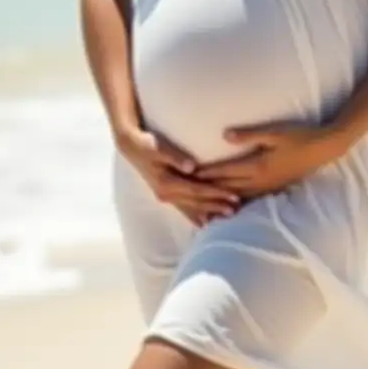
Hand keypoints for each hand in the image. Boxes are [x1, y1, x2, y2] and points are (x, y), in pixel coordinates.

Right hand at [114, 125, 239, 225]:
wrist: (131, 147)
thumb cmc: (147, 144)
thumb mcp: (159, 147)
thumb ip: (175, 157)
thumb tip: (192, 167)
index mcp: (167, 183)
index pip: (197, 190)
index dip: (216, 194)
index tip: (233, 196)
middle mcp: (166, 194)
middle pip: (197, 202)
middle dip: (217, 206)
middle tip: (236, 210)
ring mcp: (166, 196)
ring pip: (191, 208)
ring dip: (209, 212)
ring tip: (227, 217)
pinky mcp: (167, 195)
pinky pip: (184, 208)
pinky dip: (195, 216)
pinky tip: (205, 223)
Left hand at [194, 122, 348, 199]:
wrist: (324, 148)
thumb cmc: (299, 135)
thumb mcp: (274, 131)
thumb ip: (249, 135)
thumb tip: (224, 136)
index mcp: (258, 164)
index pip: (224, 171)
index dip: (204, 173)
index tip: (185, 175)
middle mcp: (260, 180)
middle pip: (226, 187)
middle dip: (205, 190)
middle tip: (184, 192)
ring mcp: (267, 187)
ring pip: (236, 197)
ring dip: (217, 201)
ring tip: (199, 206)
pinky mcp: (272, 188)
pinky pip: (248, 200)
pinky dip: (233, 204)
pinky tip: (225, 208)